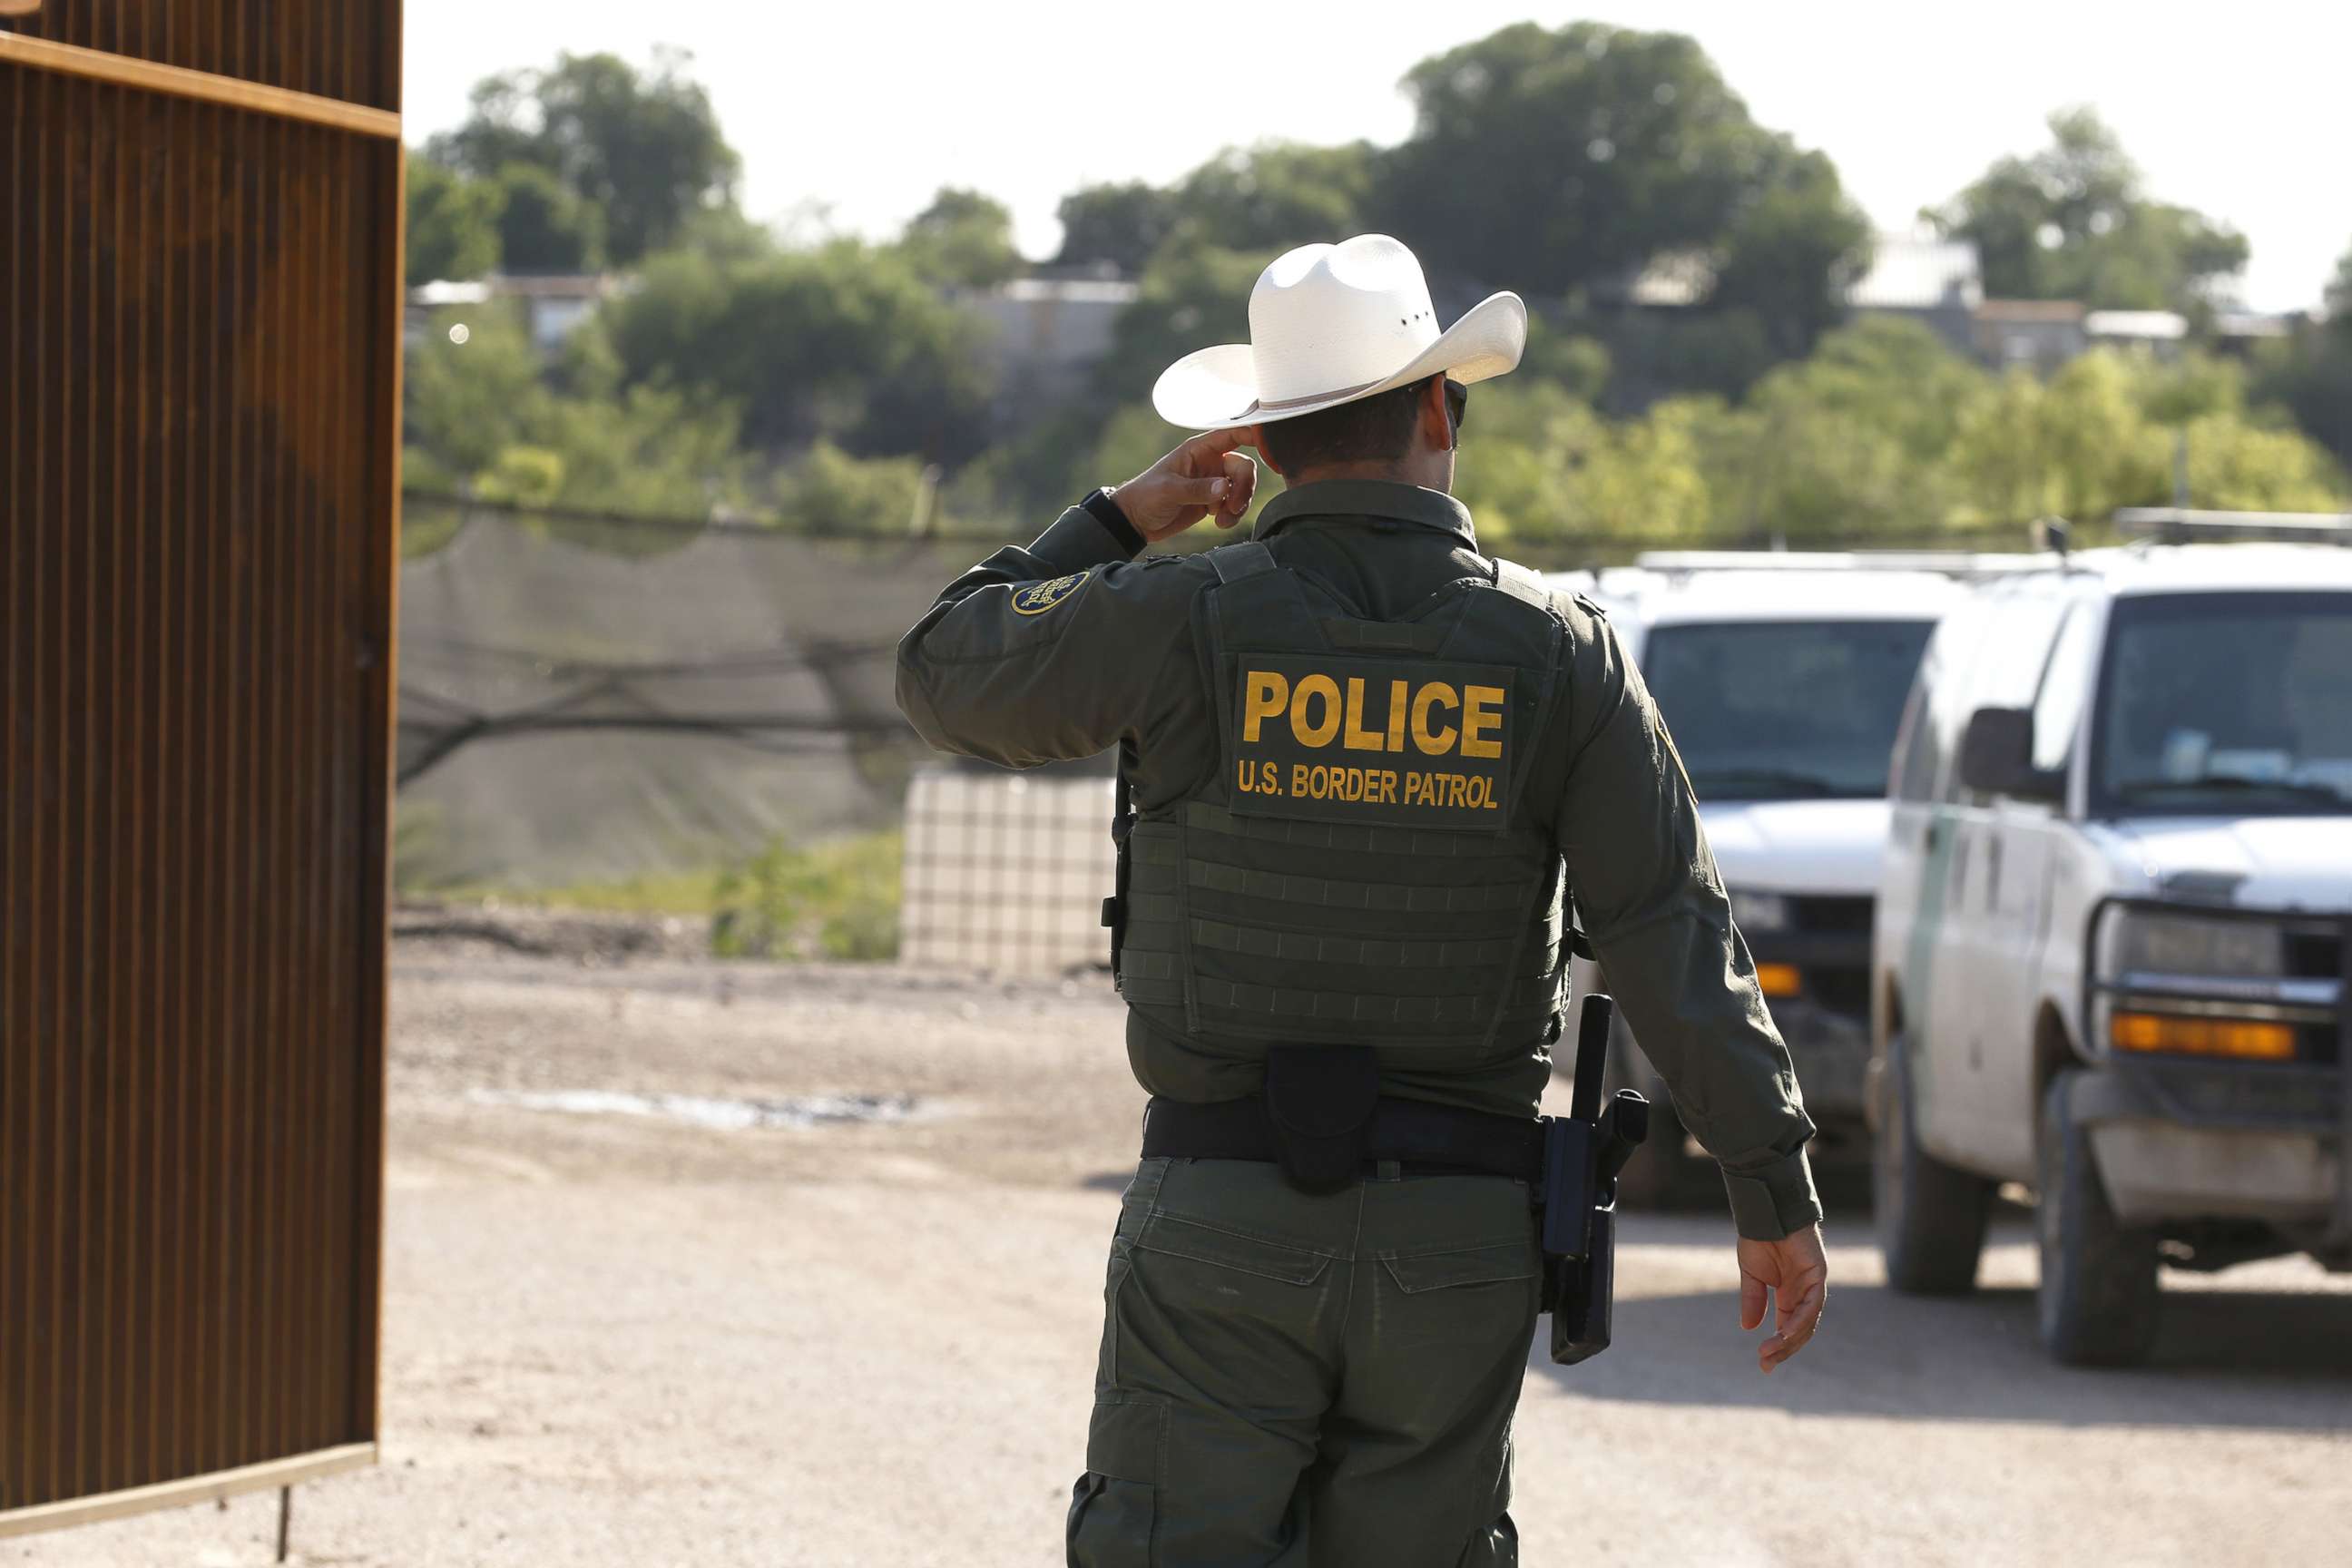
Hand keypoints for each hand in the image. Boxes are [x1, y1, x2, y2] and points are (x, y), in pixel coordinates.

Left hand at [1110, 427, 1259, 542]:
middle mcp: (1211, 462)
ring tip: (1223, 520)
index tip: (1269, 446)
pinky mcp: (1214, 501)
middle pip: (1244, 467)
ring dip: (1239, 505)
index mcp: (1199, 449)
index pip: (1233, 434)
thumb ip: (1198, 490)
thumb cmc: (1146, 496)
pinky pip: (1235, 505)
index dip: (1254, 435)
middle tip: (1233, 507)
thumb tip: (1225, 488)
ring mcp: (1214, 482)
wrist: (1136, 521)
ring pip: (1243, 488)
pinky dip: (1233, 515)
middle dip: (1244, 488)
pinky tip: (1219, 523)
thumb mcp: (1169, 491)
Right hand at [1737, 1224, 1826, 1372]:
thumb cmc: (1759, 1239)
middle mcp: (1803, 1294)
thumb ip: (1753, 1299)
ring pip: (1807, 1322)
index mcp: (1789, 1296)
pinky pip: (1812, 1304)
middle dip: (1783, 1349)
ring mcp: (1812, 1286)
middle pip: (1799, 1331)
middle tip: (1765, 1362)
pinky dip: (1800, 1320)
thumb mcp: (1751, 1275)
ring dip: (1789, 1339)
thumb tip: (1748, 1327)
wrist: (1766, 1213)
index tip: (1764, 1366)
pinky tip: (1786, 1333)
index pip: (1787, 1329)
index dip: (1778, 1348)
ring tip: (1770, 1350)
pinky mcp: (1817, 1275)